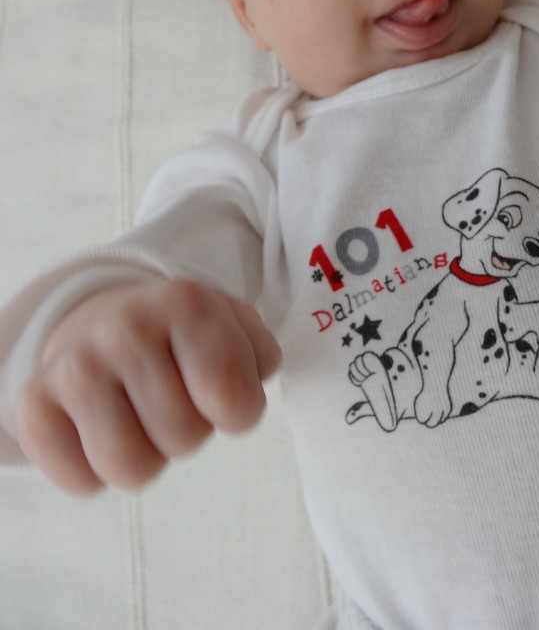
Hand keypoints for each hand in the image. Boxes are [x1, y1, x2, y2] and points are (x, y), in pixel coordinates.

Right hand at [14, 278, 281, 493]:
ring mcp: (74, 363)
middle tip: (175, 398)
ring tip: (142, 416)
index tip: (223, 393)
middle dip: (190, 430)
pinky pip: (80, 482)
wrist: (108, 320)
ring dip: (146, 455)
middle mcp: (125, 326)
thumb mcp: (236, 327)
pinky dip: (96, 472)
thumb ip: (260, 359)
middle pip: (184, 438)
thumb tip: (239, 400)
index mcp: (185, 302)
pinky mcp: (33, 403)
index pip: (231, 400)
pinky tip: (99, 430)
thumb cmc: (185, 337)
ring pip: (130, 468)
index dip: (238, 411)